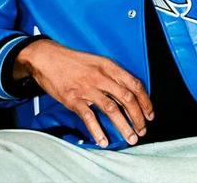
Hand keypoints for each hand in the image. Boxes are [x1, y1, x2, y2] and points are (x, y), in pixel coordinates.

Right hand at [14, 39, 153, 147]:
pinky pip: (89, 117)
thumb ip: (111, 75)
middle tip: (142, 129)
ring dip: (124, 126)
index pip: (133, 83)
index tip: (149, 113)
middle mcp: (100, 76)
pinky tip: (103, 140)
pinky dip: (98, 131)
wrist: (47, 57)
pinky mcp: (73, 99)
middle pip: (126, 98)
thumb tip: (127, 92)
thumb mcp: (96, 61)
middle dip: (138, 117)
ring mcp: (86, 88)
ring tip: (130, 137)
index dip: (145, 100)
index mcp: (107, 65)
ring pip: (112, 110)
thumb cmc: (72, 60)